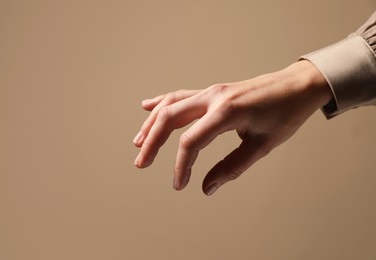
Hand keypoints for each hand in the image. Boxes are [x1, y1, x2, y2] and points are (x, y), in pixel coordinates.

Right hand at [133, 60, 331, 194]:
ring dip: (152, 124)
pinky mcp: (212, 92)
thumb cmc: (285, 114)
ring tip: (138, 142)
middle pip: (170, 117)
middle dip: (152, 142)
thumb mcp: (261, 145)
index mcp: (226, 112)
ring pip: (171, 105)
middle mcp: (213, 97)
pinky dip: (162, 103)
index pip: (190, 142)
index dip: (181, 166)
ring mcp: (211, 91)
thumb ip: (232, 167)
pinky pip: (180, 96)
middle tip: (140, 163)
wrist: (297, 86)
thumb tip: (207, 187)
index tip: (180, 184)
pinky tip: (148, 107)